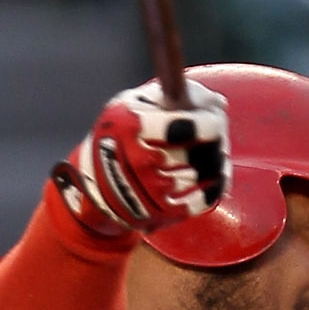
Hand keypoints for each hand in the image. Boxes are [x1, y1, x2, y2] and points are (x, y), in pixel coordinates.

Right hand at [58, 79, 231, 235]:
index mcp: (131, 126)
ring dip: (213, 164)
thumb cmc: (115, 136)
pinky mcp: (157, 213)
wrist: (90, 185)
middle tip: (216, 140)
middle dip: (214, 143)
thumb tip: (217, 104)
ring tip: (210, 157)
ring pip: (202, 173)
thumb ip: (169, 96)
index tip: (216, 122)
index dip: (210, 123)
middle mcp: (140, 160)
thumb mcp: (128, 104)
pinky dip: (213, 190)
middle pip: (199, 151)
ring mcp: (150, 190)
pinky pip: (200, 202)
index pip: (187, 127)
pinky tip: (216, 180)